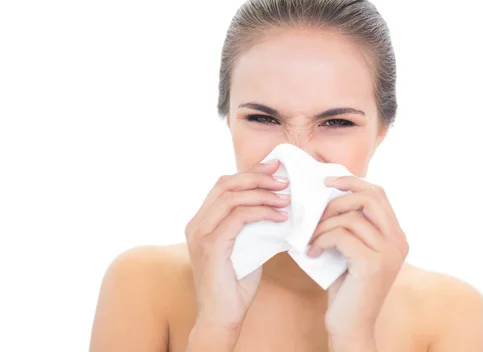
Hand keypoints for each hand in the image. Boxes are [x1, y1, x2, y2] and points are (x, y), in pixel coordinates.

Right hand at [184, 160, 290, 337]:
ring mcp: (200, 234)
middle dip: (257, 176)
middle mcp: (195, 224)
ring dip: (262, 193)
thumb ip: (251, 224)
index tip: (275, 168)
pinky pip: (238, 217)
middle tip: (283, 179)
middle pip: (225, 184)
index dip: (249, 172)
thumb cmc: (236, 284)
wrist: (222, 316)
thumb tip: (278, 204)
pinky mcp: (210, 246)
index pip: (224, 185)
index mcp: (201, 221)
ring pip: (231, 197)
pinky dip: (262, 212)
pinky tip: (280, 217)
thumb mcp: (245, 245)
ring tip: (285, 198)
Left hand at [307, 176, 408, 349]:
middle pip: (370, 196)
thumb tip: (327, 193)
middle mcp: (398, 241)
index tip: (327, 183)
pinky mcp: (372, 264)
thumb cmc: (347, 287)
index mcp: (396, 235)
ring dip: (323, 224)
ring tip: (310, 238)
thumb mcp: (352, 251)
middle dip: (337, 197)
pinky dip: (321, 239)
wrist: (351, 326)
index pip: (378, 193)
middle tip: (315, 210)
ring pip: (350, 216)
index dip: (352, 181)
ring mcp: (388, 252)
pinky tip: (313, 251)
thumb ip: (351, 226)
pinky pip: (341, 235)